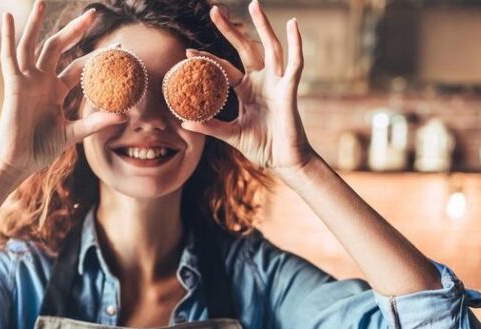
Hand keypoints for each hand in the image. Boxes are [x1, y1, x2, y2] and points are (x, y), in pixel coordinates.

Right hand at [0, 0, 127, 179]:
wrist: (18, 162)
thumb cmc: (41, 149)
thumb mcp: (73, 133)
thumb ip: (96, 122)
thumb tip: (124, 116)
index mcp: (56, 91)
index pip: (79, 67)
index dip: (97, 57)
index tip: (118, 48)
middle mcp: (42, 81)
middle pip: (59, 47)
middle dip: (75, 30)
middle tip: (93, 13)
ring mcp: (27, 81)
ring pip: (33, 45)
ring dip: (36, 24)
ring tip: (42, 2)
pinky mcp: (14, 85)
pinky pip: (9, 56)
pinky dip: (8, 36)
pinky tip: (9, 17)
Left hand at [181, 1, 318, 178]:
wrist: (284, 161)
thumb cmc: (262, 147)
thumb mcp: (231, 135)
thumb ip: (211, 127)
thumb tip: (184, 122)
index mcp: (246, 90)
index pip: (224, 69)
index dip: (207, 59)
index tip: (188, 52)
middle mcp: (261, 82)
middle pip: (245, 49)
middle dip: (230, 30)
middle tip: (214, 10)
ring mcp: (276, 83)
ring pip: (270, 48)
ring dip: (263, 26)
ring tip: (255, 5)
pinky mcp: (289, 89)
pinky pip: (294, 63)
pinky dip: (296, 44)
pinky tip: (293, 25)